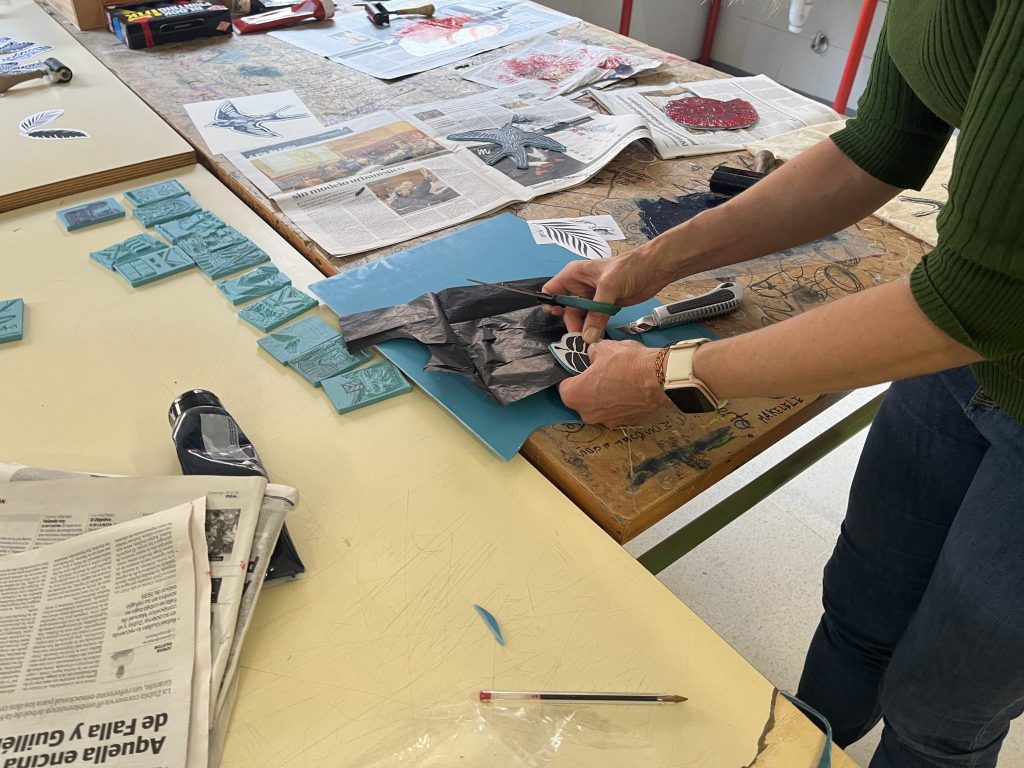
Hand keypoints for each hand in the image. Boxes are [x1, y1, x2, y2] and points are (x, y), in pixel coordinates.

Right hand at [542, 246, 675, 343]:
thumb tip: (587, 337)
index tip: (559, 317)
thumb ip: (597, 312)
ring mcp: (592, 298)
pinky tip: (597, 337)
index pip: (551, 290)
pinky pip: (593, 322)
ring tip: (590, 339)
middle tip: (580, 336)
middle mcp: (580, 287)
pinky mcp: (604, 308)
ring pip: (579, 318)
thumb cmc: (629, 268)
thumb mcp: (609, 287)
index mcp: (574, 275)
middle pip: (565, 309)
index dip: (551, 304)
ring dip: (583, 329)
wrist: (655, 269)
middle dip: (571, 322)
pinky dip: (594, 330)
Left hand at [558, 340, 668, 426]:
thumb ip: (592, 352)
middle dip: (587, 385)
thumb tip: (592, 353)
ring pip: (599, 406)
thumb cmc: (627, 363)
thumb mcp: (603, 348)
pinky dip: (620, 400)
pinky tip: (628, 386)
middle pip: (581, 398)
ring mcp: (608, 421)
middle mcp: (587, 414)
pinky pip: (617, 410)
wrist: (658, 377)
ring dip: (604, 394)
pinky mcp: (626, 421)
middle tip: (597, 370)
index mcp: (574, 396)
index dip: (570, 373)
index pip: (563, 385)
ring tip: (616, 377)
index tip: (577, 366)